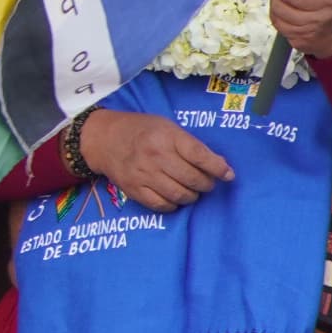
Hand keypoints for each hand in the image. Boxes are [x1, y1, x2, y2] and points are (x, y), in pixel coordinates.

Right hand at [81, 107, 233, 212]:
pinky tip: (175, 198)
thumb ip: (191, 145)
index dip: (217, 168)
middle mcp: (155, 156)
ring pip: (179, 195)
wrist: (103, 139)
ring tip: (192, 190)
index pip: (199, 155)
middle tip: (207, 182)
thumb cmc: (141, 130)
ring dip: (192, 196)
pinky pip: (161, 205)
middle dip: (206, 184)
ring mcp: (143, 174)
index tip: (228, 175)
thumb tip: (219, 165)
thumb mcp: (167, 127)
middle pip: (192, 179)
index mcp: (166, 137)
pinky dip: (173, 205)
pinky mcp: (134, 189)